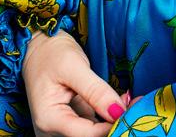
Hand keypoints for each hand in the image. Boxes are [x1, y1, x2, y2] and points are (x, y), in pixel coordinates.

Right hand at [21, 28, 142, 135]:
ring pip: (92, 132)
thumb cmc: (51, 53)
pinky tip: (122, 102)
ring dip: (113, 119)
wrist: (38, 46)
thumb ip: (95, 91)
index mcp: (49, 120)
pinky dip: (107, 114)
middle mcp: (52, 130)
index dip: (111, 126)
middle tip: (137, 104)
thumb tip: (119, 112)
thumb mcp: (74, 67)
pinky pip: (91, 124)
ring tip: (133, 102)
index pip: (87, 135)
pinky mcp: (70, 119)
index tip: (134, 111)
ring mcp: (61, 127)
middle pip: (89, 136)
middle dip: (114, 123)